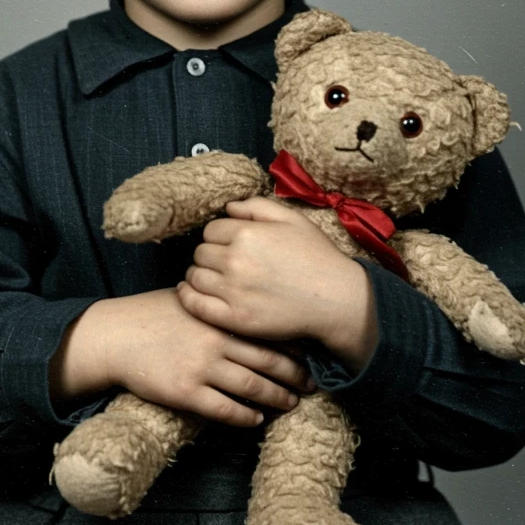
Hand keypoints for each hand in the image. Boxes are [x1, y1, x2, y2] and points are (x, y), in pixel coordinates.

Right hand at [81, 288, 315, 427]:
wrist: (118, 335)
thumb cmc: (155, 314)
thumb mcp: (192, 298)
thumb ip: (221, 306)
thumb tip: (253, 308)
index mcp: (220, 315)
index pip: (267, 331)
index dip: (293, 345)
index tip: (311, 354)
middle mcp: (216, 340)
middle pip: (269, 361)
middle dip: (295, 375)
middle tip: (312, 384)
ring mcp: (202, 367)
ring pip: (253, 388)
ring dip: (278, 398)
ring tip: (291, 403)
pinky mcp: (186, 393)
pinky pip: (226, 410)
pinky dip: (247, 417)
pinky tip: (257, 420)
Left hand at [176, 197, 376, 366]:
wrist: (336, 299)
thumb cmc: (316, 256)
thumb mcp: (291, 218)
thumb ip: (256, 206)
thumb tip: (227, 208)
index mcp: (247, 233)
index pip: (211, 230)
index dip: (219, 236)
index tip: (229, 245)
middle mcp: (235, 260)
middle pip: (200, 253)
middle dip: (209, 255)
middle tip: (223, 263)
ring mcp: (233, 291)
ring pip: (194, 277)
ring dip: (199, 275)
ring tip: (211, 278)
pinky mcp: (235, 318)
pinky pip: (195, 305)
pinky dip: (187, 297)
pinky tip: (190, 293)